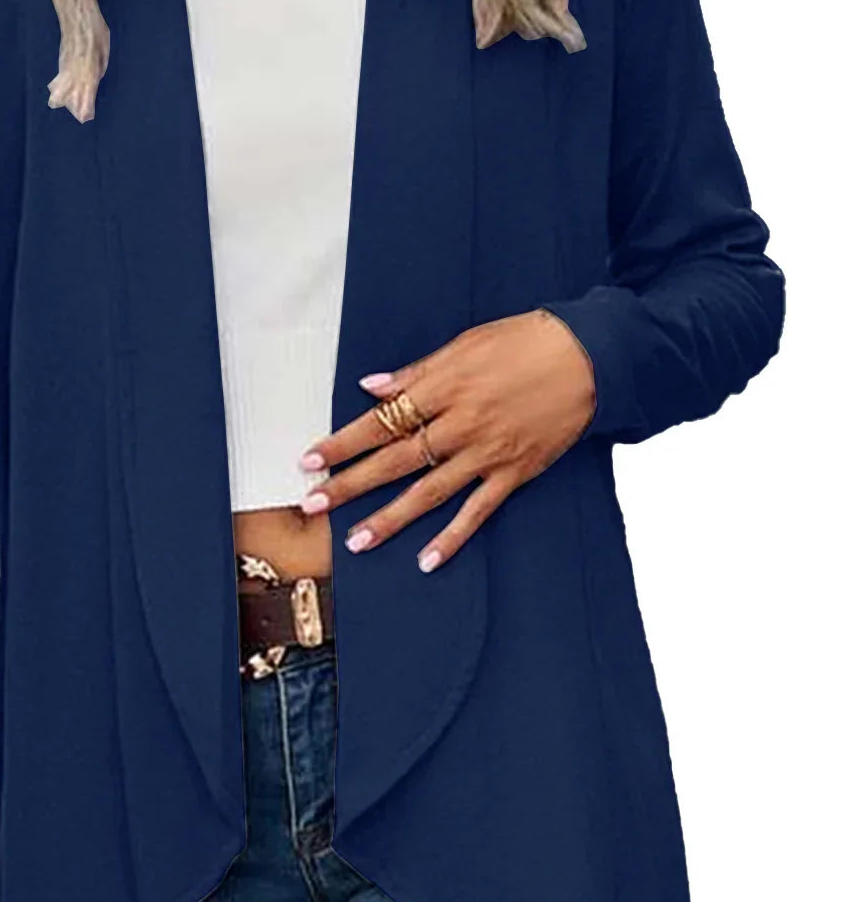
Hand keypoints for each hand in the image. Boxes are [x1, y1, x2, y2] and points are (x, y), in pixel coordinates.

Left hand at [297, 308, 595, 570]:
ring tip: (357, 540)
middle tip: (315, 504)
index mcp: (445, 387)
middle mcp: (461, 423)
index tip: (310, 461)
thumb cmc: (527, 342)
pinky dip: (453, 537)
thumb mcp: (466, 344)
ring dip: (390, 519)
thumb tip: (372, 387)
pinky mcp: (514, 472)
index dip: (342, 443)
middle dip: (350, 484)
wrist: (591, 357)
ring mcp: (488, 452)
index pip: (381, 421)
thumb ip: (417, 371)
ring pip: (429, 492)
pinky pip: (477, 511)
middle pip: (395, 460)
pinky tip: (427, 559)